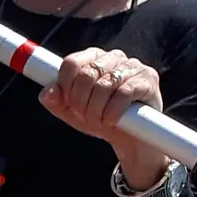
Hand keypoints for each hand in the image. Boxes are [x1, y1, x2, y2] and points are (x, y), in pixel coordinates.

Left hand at [40, 48, 170, 189]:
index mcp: (93, 59)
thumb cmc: (100, 119)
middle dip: (79, 101)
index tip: (66, 103)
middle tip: (83, 117)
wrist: (131, 139)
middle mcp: (113, 57)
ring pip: (104, 84)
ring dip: (95, 110)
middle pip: (87, 73)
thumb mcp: (72, 112)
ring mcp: (133, 66)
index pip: (72, 62)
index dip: (65, 86)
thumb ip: (55, 101)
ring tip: (97, 122)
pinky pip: (124, 93)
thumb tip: (48, 92)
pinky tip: (111, 121)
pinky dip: (112, 112)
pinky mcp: (148, 80)